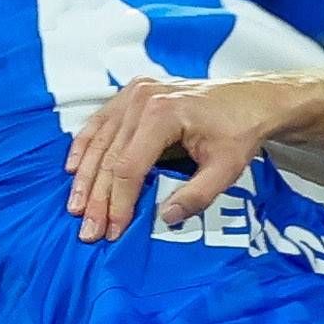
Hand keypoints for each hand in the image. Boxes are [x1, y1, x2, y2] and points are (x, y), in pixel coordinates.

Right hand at [63, 71, 301, 240]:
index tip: (113, 231)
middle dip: (97, 198)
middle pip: (109, 156)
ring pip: (98, 141)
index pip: (128, 167)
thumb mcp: (226, 168)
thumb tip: (164, 218)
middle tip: (88, 230)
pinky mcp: (131, 93)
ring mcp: (133, 92)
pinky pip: (100, 122)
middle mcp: (142, 98)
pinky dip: (85, 146)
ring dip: (85, 177)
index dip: (118, 203)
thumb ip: (196, 195)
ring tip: (76, 208)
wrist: (249, 99)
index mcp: (163, 113)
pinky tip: (73, 169)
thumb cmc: (239, 131)